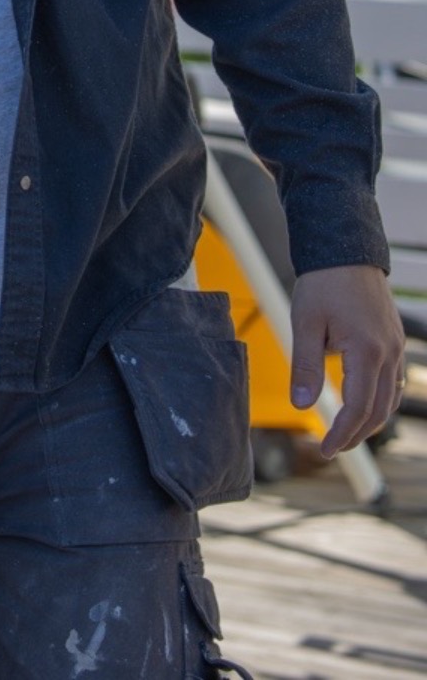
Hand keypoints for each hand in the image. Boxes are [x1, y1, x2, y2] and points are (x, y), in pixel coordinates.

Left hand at [289, 265, 404, 457]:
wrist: (346, 248)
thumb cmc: (323, 282)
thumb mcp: (305, 323)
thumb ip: (305, 366)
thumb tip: (302, 406)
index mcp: (367, 351)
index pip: (359, 409)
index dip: (342, 434)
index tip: (325, 451)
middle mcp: (389, 352)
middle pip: (379, 410)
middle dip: (357, 435)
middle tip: (333, 449)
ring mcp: (396, 345)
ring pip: (390, 398)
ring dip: (370, 420)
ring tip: (346, 433)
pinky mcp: (395, 338)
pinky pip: (394, 380)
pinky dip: (380, 399)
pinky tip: (363, 403)